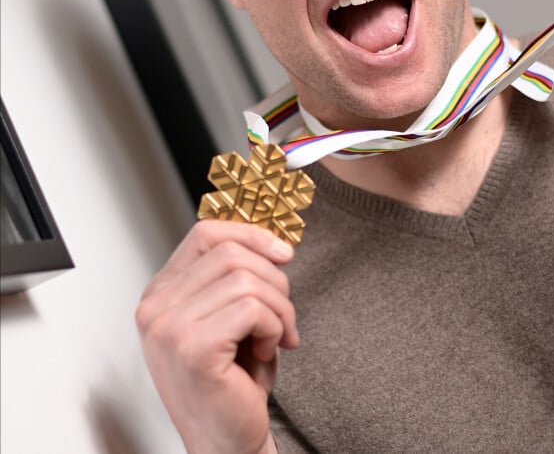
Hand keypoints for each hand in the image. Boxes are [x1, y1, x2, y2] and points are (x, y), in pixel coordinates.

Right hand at [135, 220, 297, 453]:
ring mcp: (169, 328)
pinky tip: (267, 351)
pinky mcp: (193, 349)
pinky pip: (253, 309)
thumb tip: (274, 243)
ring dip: (279, 308)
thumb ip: (236, 277)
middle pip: (231, 253)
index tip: (282, 252)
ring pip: (246, 279)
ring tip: (276, 337)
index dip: (250, 234)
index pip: (205, 233)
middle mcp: (156, 308)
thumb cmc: (232, 383)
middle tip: (283, 316)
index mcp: (161, 294)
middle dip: (274, 280)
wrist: (227, 444)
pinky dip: (275, 326)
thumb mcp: (230, 316)